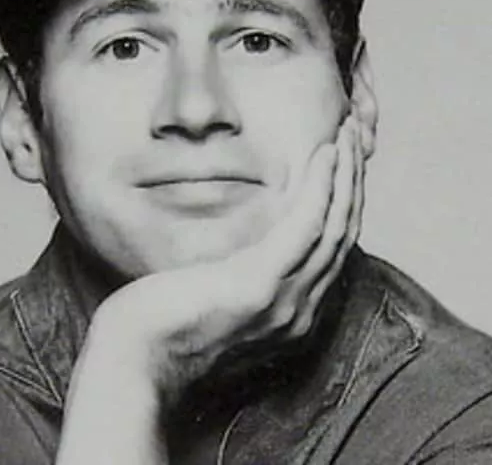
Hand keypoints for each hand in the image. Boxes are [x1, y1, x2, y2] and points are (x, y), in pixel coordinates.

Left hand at [87, 114, 364, 403]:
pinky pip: (305, 227)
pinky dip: (321, 188)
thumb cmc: (168, 321)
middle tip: (355, 135)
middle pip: (343, 233)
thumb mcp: (223, 293)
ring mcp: (285, 301)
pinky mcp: (260, 285)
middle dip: (353, 179)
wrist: (136, 358)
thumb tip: (259, 243)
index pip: (334, 248)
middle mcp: (302, 310)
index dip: (346, 201)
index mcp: (293, 312)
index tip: (344, 161)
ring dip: (346, 175)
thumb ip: (252, 273)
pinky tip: (324, 156)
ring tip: (348, 132)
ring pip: (334, 226)